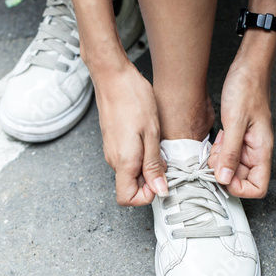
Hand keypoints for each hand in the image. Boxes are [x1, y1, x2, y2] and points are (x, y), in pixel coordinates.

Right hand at [92, 60, 167, 205]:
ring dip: (147, 167)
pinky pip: (128, 160)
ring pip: (130, 173)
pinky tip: (149, 140)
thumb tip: (159, 190)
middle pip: (130, 187)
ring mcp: (111, 152)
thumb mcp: (151, 134)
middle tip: (164, 161)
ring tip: (157, 147)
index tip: (159, 182)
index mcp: (123, 161)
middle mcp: (114, 160)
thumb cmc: (133, 99)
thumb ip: (153, 165)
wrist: (113, 77)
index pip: (127, 199)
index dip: (145, 197)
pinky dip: (141, 157)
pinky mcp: (113, 143)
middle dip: (149, 181)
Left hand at [208, 62, 273, 197]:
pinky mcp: (237, 138)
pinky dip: (218, 150)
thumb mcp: (235, 122)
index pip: (258, 187)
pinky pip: (226, 154)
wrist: (247, 68)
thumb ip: (230, 153)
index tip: (224, 177)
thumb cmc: (247, 89)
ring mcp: (247, 146)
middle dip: (224, 171)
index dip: (240, 189)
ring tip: (218, 143)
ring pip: (231, 167)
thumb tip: (224, 178)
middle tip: (216, 155)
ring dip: (219, 160)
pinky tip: (218, 138)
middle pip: (241, 179)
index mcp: (262, 150)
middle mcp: (256, 152)